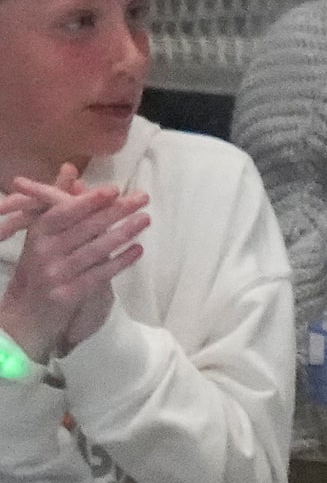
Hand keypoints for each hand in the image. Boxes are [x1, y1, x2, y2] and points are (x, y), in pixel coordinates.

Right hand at [0, 168, 148, 357]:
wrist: (25, 314)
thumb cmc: (39, 266)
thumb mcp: (42, 233)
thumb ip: (58, 201)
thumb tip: (71, 169)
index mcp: (37, 234)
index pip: (63, 213)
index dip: (89, 201)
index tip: (114, 190)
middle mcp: (44, 252)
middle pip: (85, 228)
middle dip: (116, 211)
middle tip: (143, 198)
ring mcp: (55, 274)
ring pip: (96, 250)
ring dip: (124, 232)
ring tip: (145, 219)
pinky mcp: (68, 294)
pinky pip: (100, 274)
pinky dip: (121, 261)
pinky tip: (138, 249)